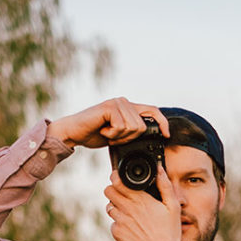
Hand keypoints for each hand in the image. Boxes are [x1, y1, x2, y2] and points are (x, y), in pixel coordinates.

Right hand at [47, 97, 168, 149]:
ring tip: (108, 133)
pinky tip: (103, 130)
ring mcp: (116, 103)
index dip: (162, 123)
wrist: (74, 133)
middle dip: (129, 138)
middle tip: (114, 137)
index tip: (166, 135)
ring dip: (119, 137)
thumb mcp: (118, 135)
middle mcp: (124, 102)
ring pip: (133, 127)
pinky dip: (112, 134)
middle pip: (142, 126)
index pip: (152, 111)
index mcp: (128, 108)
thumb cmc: (94, 134)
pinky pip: (121, 126)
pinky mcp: (109, 107)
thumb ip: (131, 132)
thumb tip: (147, 136)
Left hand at [105, 164, 180, 240]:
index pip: (117, 182)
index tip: (117, 178)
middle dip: (113, 191)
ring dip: (116, 207)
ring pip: (109, 208)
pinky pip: (113, 224)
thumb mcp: (173, 206)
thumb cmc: (169, 232)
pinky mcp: (117, 234)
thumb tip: (159, 169)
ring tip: (128, 213)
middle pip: (109, 191)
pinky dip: (119, 224)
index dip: (115, 178)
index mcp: (140, 199)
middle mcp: (128, 209)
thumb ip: (165, 185)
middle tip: (121, 195)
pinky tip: (130, 228)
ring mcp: (121, 222)